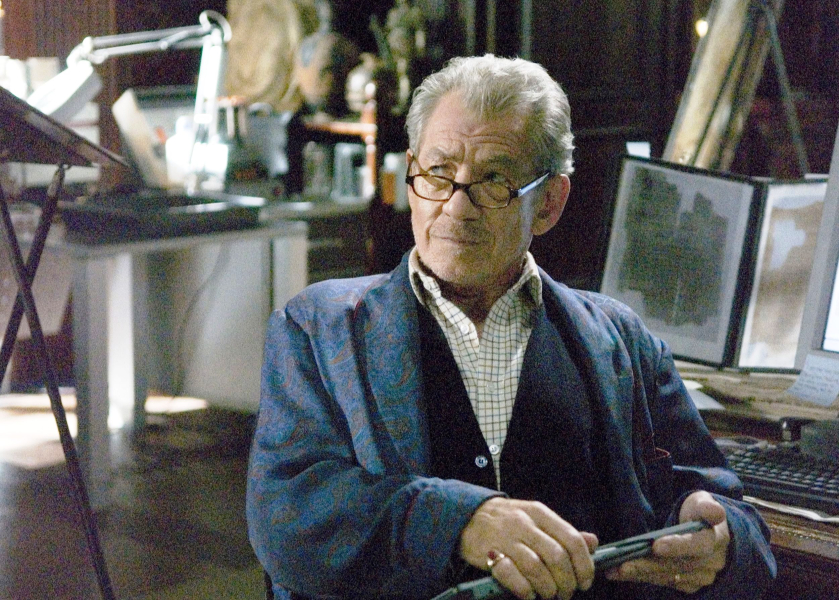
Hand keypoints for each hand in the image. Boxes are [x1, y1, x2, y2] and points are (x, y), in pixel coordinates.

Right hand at [459, 497, 597, 599]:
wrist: (468, 516)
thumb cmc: (508, 520)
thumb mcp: (537, 518)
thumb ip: (564, 531)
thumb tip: (593, 542)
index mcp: (540, 513)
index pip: (572, 540)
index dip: (584, 565)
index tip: (586, 581)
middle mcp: (525, 523)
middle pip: (557, 557)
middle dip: (567, 581)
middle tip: (567, 592)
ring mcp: (506, 538)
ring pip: (537, 568)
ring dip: (548, 588)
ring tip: (549, 594)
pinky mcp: (490, 554)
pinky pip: (513, 576)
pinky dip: (525, 590)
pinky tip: (529, 594)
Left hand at [605, 491, 730, 593]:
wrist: (706, 531)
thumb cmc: (698, 513)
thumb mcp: (703, 502)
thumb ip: (707, 507)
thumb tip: (715, 513)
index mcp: (715, 540)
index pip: (698, 546)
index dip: (678, 546)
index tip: (656, 545)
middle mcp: (710, 563)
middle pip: (678, 565)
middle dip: (650, 565)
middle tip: (624, 564)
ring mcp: (700, 577)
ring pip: (668, 577)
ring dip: (641, 574)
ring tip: (616, 571)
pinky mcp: (688, 584)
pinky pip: (663, 582)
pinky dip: (642, 577)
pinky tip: (620, 574)